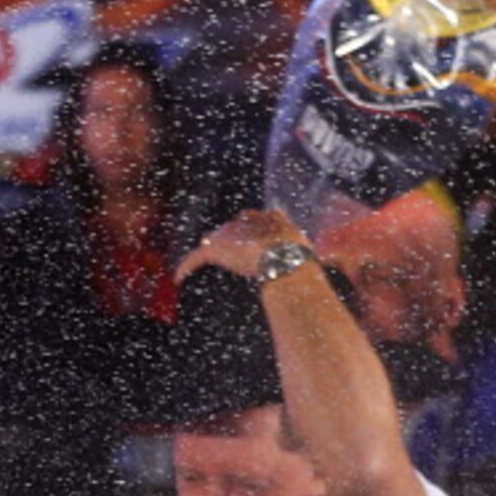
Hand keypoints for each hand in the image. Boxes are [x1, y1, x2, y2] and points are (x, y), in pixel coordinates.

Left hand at [177, 208, 308, 283]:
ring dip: (206, 253)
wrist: (284, 256)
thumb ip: (306, 258)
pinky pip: (196, 257)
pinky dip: (186, 266)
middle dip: (225, 240)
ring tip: (196, 265)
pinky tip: (178, 278)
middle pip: (230, 229)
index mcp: (272, 218)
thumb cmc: (300, 259)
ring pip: (212, 241)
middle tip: (219, 254)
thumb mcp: (306, 255)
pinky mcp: (215, 247)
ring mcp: (231, 233)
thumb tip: (317, 274)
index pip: (254, 219)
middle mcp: (248, 220)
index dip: (248, 231)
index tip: (246, 241)